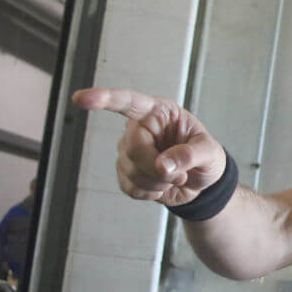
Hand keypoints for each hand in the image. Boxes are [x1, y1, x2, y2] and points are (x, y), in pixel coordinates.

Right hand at [72, 88, 226, 207]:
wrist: (202, 182)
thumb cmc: (206, 157)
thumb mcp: (210, 152)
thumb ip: (190, 155)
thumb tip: (163, 166)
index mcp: (159, 112)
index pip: (128, 102)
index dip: (104, 99)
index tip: (81, 98)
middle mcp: (139, 129)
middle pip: (132, 149)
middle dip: (156, 168)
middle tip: (179, 175)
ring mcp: (129, 150)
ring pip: (130, 171)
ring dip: (157, 183)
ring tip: (174, 177)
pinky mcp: (126, 172)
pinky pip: (130, 188)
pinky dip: (150, 193)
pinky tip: (161, 187)